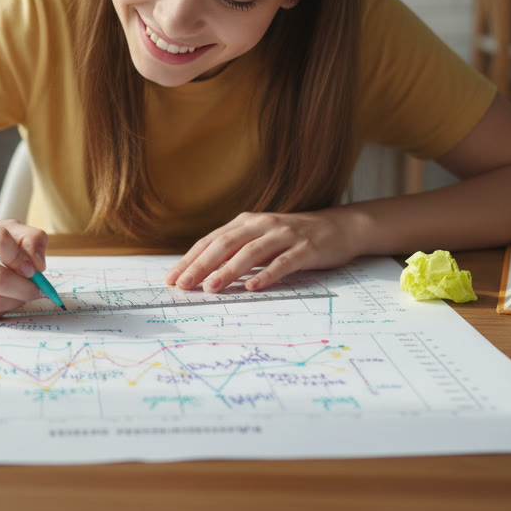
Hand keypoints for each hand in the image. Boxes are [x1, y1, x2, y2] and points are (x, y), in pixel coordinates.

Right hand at [0, 214, 48, 320]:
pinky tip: (3, 300)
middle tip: (36, 289)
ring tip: (21, 293)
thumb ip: (29, 239)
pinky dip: (1, 310)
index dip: (22, 258)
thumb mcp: (4, 229)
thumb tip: (38, 265)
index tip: (33, 268)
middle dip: (25, 288)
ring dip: (16, 301)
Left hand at [163, 210, 361, 292]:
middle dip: (201, 265)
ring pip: (251, 252)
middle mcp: (262, 225)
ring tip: (210, 287)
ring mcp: (284, 236)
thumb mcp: (261, 239)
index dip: (190, 259)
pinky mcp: (305, 249)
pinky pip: (283, 263)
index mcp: (246, 222)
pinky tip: (253, 287)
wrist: (340, 227)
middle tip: (183, 284)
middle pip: (225, 244)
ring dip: (229, 270)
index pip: (211, 241)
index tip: (171, 278)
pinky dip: (267, 275)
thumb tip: (203, 273)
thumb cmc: (293, 238)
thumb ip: (237, 251)